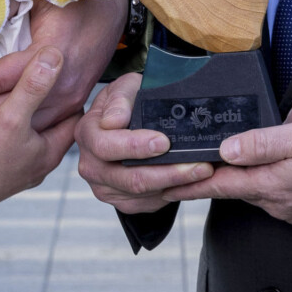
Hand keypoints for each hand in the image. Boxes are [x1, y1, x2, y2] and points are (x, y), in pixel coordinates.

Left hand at [0, 0, 128, 135]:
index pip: (1, 77)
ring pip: (24, 121)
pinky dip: (16, 128)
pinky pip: (40, 123)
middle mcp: (61, 83)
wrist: (114, 15)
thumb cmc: (80, 1)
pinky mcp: (73, 104)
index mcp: (51, 53)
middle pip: (9, 108)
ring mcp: (70, 98)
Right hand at [0, 46, 79, 211]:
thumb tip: (56, 55)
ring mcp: (18, 172)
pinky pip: (11, 147)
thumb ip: (32, 86)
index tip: (68, 75)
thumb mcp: (9, 115)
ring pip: (30, 138)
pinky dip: (8, 132)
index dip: (73, 95)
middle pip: (52, 127)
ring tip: (23, 97)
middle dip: (50, 106)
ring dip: (26, 119)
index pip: (73, 118)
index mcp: (50, 151)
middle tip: (49, 81)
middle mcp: (39, 164)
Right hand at [74, 73, 213, 214]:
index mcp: (87, 134)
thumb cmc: (129, 102)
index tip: (164, 142)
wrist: (127, 122)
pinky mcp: (122, 201)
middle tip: (199, 165)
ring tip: (203, 171)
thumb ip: (120, 99)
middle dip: (168, 172)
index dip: (135, 146)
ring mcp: (105, 187)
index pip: (105, 146)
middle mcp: (91, 165)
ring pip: (143, 193)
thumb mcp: (126, 87)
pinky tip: (191, 182)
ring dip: (176, 184)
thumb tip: (114, 121)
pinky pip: (149, 204)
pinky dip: (173, 193)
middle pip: (129, 178)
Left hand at [165, 93, 291, 224]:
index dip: (189, 180)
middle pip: (245, 171)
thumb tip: (226, 150)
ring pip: (270, 166)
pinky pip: (290, 171)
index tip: (164, 180)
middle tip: (271, 112)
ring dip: (281, 137)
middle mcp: (277, 201)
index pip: (218, 185)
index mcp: (270, 186)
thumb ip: (261, 143)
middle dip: (248, 141)